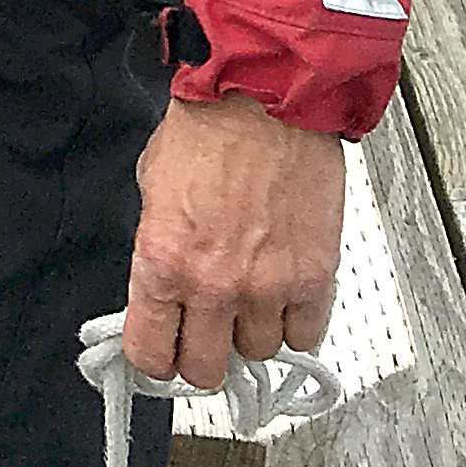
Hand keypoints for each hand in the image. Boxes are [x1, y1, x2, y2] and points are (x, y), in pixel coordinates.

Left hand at [126, 95, 343, 388]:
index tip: (162, 352)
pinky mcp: (314, 279)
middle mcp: (214, 286)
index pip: (151, 355)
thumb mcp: (153, 188)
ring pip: (258, 354)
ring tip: (250, 294)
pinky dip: (295, 322)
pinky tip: (285, 294)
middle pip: (206, 371)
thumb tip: (162, 288)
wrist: (264, 95)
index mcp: (163, 263)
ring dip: (251, 331)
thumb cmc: (209, 127)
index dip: (155, 359)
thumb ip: (159, 248)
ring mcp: (267, 288)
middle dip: (202, 354)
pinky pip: (305, 335)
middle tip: (206, 331)